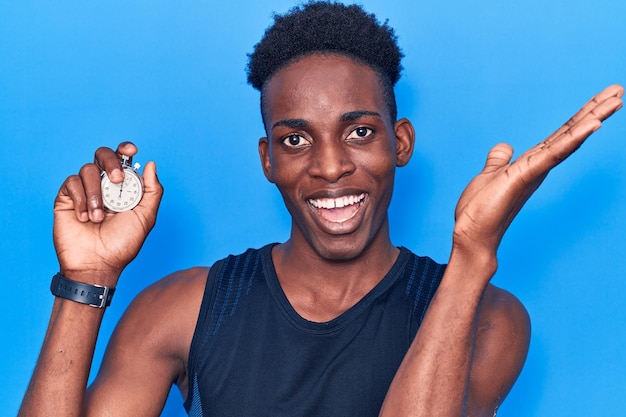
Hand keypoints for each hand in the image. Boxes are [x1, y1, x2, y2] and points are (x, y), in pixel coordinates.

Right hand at [53, 142, 163, 283]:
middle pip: (102, 154)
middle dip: (111, 162)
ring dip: (96, 193)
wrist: (98, 263)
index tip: (131, 150)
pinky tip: (85, 218)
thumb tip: (150, 164)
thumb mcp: (145, 217)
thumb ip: (152, 191)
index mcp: (123, 187)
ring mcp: (84, 191)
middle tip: (117, 180)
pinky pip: (71, 183)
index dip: (124, 149)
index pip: (122, 159)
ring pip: (87, 170)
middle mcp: (103, 185)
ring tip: (99, 217)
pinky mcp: (66, 198)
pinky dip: (81, 199)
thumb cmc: (123, 244)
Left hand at [452, 85, 622, 260]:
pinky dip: (573, 139)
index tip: (601, 97)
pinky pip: (552, 154)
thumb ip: (500, 160)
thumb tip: (505, 147)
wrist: (472, 235)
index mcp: (533, 162)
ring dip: (592, 119)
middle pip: (571, 133)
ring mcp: (535, 171)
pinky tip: (592, 125)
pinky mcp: (525, 176)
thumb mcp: (490, 175)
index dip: (581, 115)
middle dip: (595, 111)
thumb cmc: (480, 211)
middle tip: (619, 90)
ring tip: (616, 100)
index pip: (561, 134)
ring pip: (569, 140)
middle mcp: (540, 166)